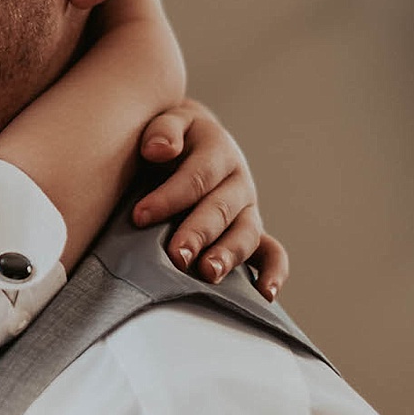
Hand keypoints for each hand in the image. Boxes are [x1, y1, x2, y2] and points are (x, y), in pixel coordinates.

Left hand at [127, 100, 288, 300]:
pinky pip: (272, 253)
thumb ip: (163, 130)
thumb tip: (158, 149)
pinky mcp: (250, 231)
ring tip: (207, 273)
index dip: (169, 197)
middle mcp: (237, 181)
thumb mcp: (166, 120)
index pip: (197, 177)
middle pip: (221, 209)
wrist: (186, 139)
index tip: (140, 216)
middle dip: (199, 233)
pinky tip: (265, 294)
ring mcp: (246, 209)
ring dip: (228, 255)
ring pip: (246, 234)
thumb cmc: (167, 135)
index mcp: (217, 150)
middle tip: (177, 255)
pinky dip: (273, 273)